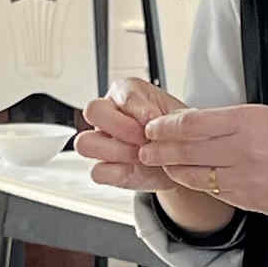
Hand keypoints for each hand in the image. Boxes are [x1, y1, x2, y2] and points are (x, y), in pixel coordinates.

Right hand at [77, 77, 179, 195]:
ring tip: (142, 156)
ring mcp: (100, 142)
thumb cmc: (176, 133)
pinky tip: (137, 170)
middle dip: (122, 126)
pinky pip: (97, 172)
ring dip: (117, 151)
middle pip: (92, 110)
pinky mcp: (103, 168)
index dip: (140, 109)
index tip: (157, 120)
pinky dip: (118, 173)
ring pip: (84, 143)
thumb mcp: (179, 118)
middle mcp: (108, 115)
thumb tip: (150, 123)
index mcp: (125, 93)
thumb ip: (166, 117)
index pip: (121, 93)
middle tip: (145, 138)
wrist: (183, 160)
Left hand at [135, 103, 267, 217]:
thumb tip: (196, 125)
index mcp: (246, 122)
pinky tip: (194, 178)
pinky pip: (216, 193)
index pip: (190, 124)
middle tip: (145, 148)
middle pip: (185, 151)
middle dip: (159, 150)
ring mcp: (244, 180)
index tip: (153, 127)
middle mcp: (241, 151)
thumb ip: (230, 121)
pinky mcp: (249, 201)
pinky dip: (201, 184)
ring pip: (194, 176)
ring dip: (173, 170)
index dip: (165, 127)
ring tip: (163, 164)